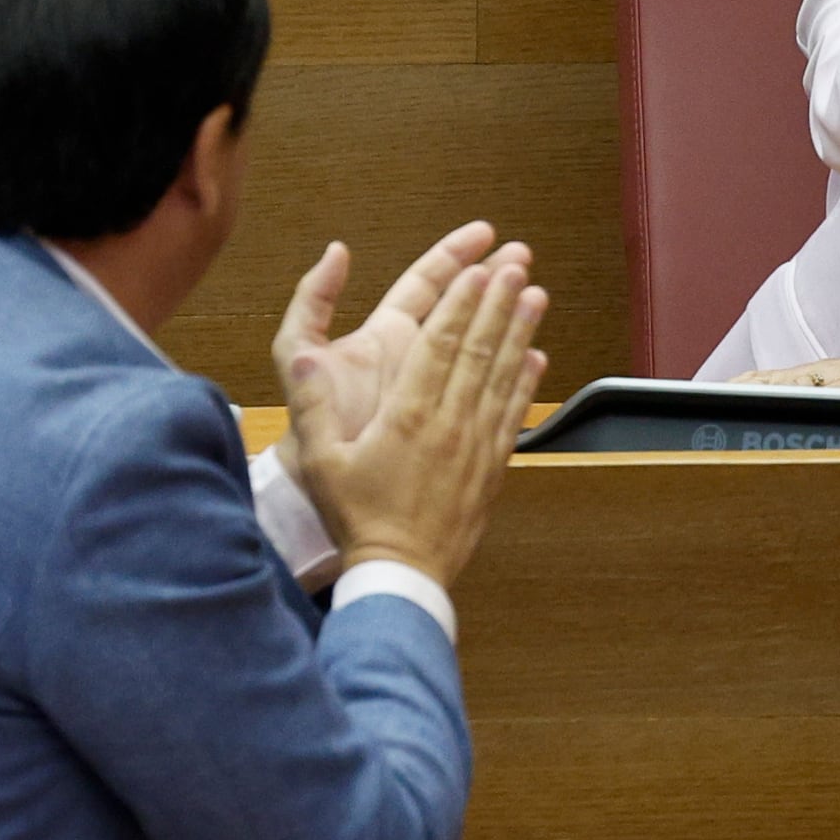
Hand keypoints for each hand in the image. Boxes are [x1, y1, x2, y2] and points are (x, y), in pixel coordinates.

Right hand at [280, 235, 545, 584]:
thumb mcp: (321, 463)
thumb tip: (302, 356)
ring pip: (503, 376)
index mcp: (407, 416)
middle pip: (479, 351)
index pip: (440, 346)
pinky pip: (513, 415)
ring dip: (520, 332)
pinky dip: (526, 383)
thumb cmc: (357, 519)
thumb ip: (312, 407)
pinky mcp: (491, 469)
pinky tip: (537, 358)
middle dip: (497, 303)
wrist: (402, 575)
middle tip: (516, 265)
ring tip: (535, 295)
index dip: (460, 304)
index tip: (477, 270)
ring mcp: (475, 446)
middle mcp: (449, 424)